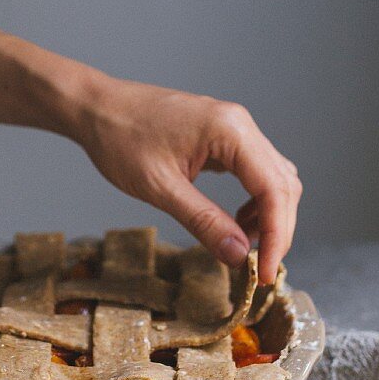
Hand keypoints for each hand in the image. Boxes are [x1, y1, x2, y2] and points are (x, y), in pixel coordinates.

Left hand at [77, 79, 301, 283]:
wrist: (96, 107)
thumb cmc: (120, 139)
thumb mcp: (160, 188)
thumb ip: (203, 221)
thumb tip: (239, 255)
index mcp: (230, 131)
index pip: (274, 189)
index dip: (276, 235)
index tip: (266, 272)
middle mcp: (240, 124)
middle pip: (282, 184)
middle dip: (277, 229)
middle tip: (260, 269)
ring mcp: (233, 127)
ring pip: (273, 177)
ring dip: (268, 215)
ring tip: (244, 247)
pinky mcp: (222, 135)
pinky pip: (254, 170)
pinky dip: (254, 200)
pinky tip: (235, 221)